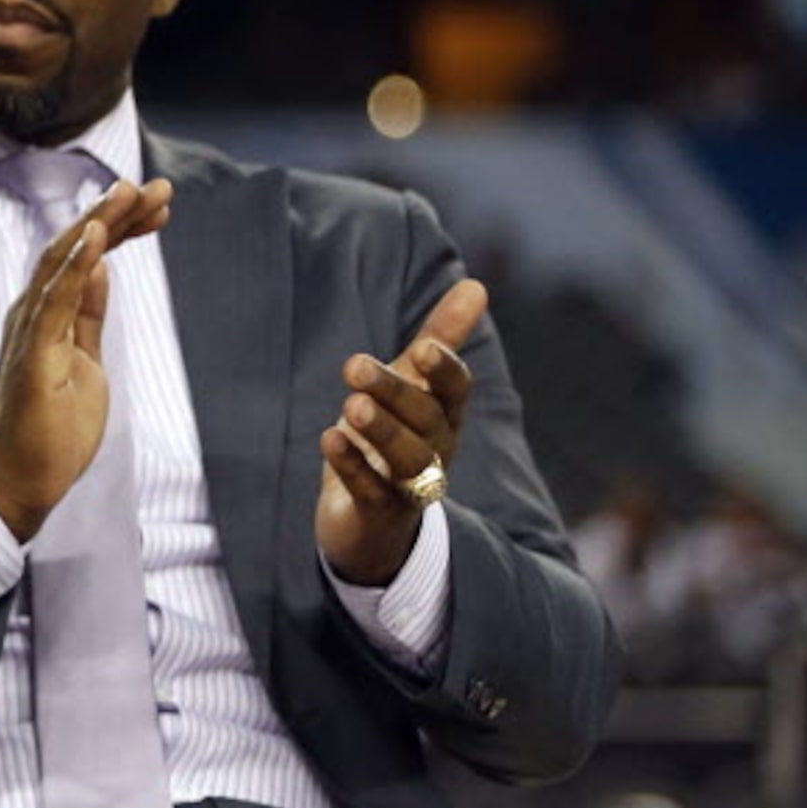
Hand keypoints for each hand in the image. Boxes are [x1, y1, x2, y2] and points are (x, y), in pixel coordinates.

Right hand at [0, 178, 173, 538]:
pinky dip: (74, 266)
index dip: (121, 226)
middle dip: (116, 213)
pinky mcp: (32, 357)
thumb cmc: (49, 428)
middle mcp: (33, 313)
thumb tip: (101, 268)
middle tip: (158, 186)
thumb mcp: (84, 360)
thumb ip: (87, 314)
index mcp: (48, 314)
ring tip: (129, 193)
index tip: (159, 206)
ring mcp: (29, 332)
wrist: (19, 481)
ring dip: (97, 224)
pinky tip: (96, 238)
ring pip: (61, 262)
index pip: (85, 256)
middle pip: (74, 247)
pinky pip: (53, 303)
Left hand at [316, 278, 486, 586]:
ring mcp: (410, 485)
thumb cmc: (395, 438)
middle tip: (354, 365)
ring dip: (381, 431)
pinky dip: (352, 465)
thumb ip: (439, 339)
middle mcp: (436, 450)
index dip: (444, 370)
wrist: (373, 523)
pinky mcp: (379, 513)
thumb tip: (476, 284)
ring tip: (351, 405)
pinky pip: (371, 490)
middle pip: (426, 419)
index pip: (456, 390)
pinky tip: (330, 440)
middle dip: (394, 392)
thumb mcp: (413, 386)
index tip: (423, 347)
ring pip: (407, 459)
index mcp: (445, 415)